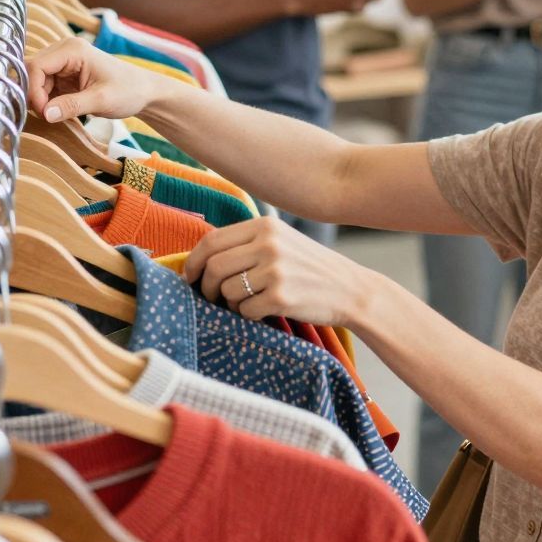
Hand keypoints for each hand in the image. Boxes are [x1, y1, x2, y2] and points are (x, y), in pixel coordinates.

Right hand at [26, 40, 159, 125]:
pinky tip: (57, 112)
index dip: (33, 90)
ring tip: (54, 116)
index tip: (43, 112)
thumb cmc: (128, 91)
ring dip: (40, 100)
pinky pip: (45, 88)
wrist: (143, 91)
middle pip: (32, 71)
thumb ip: (72, 106)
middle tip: (45, 116)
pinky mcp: (64, 76)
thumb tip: (45, 114)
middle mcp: (63, 51)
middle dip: (34, 95)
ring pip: (36, 81)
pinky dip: (47, 101)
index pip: (36, 65)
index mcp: (72, 49)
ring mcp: (63, 63)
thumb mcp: (101, 100)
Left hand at [184, 214, 366, 327]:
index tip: (190, 277)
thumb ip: (247, 242)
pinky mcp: (282, 297)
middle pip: (214, 267)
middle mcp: (269, 244)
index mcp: (265, 226)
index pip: (211, 241)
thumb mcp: (282, 241)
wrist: (351, 289)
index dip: (194, 262)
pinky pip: (245, 311)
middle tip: (212, 298)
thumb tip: (201, 258)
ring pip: (228, 291)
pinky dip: (248, 316)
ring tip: (247, 304)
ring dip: (231, 303)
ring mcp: (276, 270)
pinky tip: (263, 312)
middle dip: (207, 287)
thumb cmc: (311, 269)